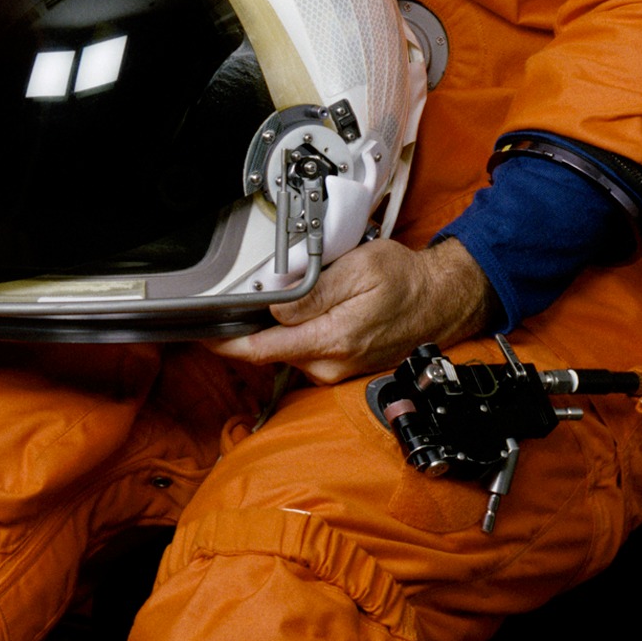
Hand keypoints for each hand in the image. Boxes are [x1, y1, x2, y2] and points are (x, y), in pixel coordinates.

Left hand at [229, 235, 492, 386]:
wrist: (440, 300)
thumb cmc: (405, 281)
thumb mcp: (357, 271)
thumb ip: (312, 293)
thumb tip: (273, 306)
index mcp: (332, 340)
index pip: (262, 351)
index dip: (226, 343)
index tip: (201, 332)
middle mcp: (332, 364)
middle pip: (268, 352)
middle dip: (248, 330)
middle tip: (236, 301)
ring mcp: (338, 369)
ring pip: (285, 352)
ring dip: (274, 331)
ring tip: (279, 299)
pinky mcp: (342, 367)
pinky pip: (304, 352)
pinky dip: (294, 335)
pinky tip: (300, 315)